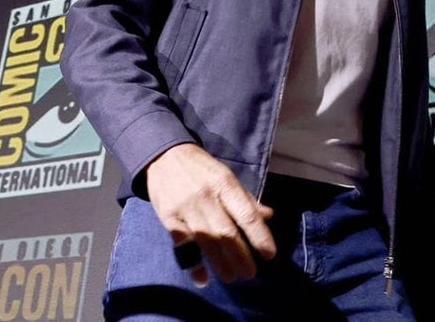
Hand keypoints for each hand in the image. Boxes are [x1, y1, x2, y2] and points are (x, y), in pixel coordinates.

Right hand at [145, 143, 275, 286]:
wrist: (165, 156)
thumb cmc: (202, 168)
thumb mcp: (226, 175)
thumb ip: (246, 198)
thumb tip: (268, 216)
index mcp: (225, 184)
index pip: (246, 214)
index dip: (259, 236)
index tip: (269, 254)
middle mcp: (207, 197)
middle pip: (227, 232)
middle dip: (241, 256)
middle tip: (251, 273)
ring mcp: (186, 209)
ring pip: (207, 241)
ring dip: (221, 263)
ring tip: (232, 277)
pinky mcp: (169, 218)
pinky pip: (183, 246)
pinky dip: (193, 264)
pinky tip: (202, 278)